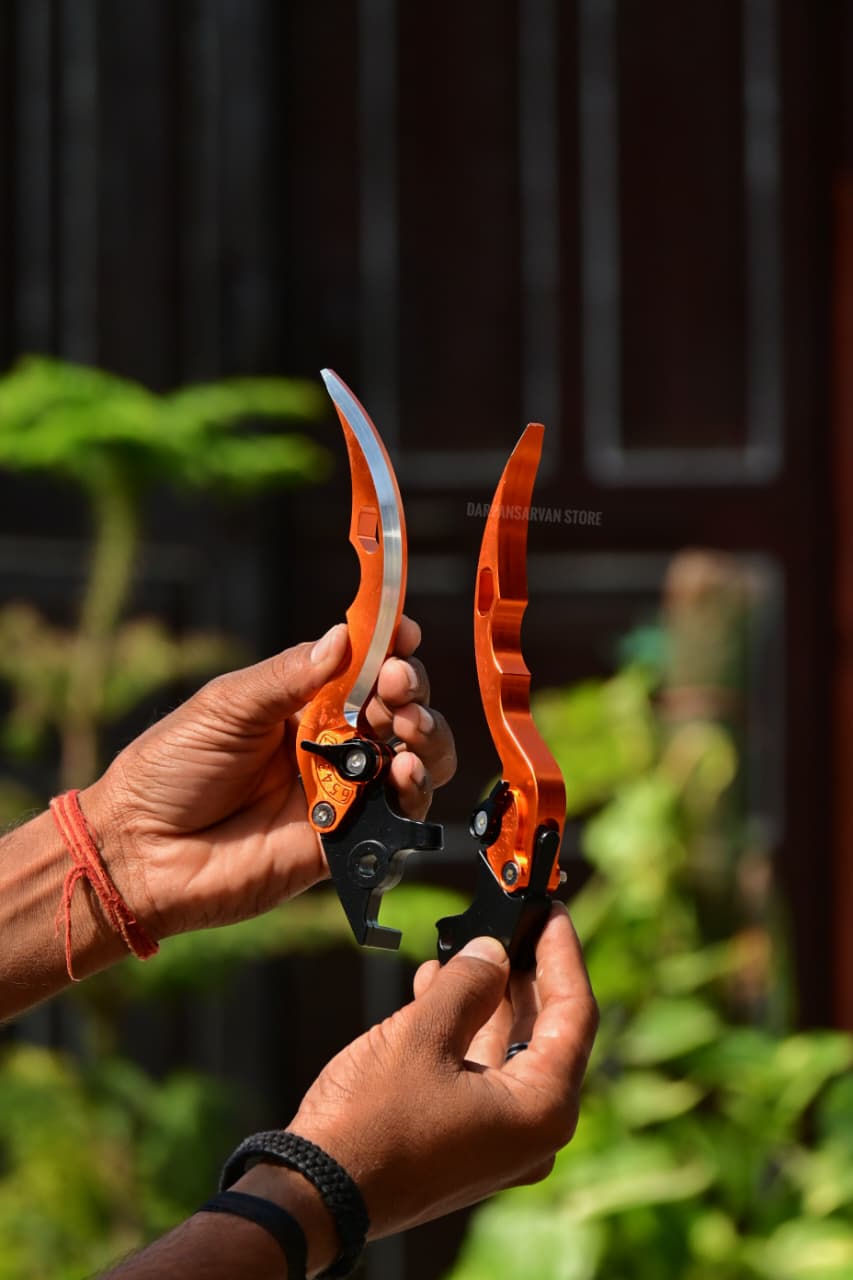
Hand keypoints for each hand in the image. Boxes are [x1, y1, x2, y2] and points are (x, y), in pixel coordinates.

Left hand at [84, 616, 455, 939]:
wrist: (141, 852)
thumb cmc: (170, 770)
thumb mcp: (227, 706)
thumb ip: (288, 677)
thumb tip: (343, 636)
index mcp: (304, 705)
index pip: (364, 668)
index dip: (390, 648)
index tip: (403, 632)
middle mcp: (331, 746)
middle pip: (400, 710)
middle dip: (410, 689)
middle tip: (396, 684)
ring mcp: (342, 795)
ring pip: (415, 761)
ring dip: (427, 736)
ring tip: (408, 726)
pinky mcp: (345, 844)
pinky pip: (400, 819)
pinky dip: (415, 793)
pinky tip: (402, 773)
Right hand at [278, 905, 597, 1244]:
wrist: (315, 1195)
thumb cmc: (370, 1125)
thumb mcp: (423, 1034)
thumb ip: (469, 983)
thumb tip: (492, 951)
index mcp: (542, 1110)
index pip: (574, 1014)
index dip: (563, 953)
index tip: (553, 912)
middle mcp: (532, 1132)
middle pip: (544, 1031)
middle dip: (521, 972)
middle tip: (509, 922)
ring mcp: (499, 1142)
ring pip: (507, 1049)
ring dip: (485, 997)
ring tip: (461, 947)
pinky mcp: (466, 1142)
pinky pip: (480, 1072)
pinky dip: (463, 1029)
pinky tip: (435, 989)